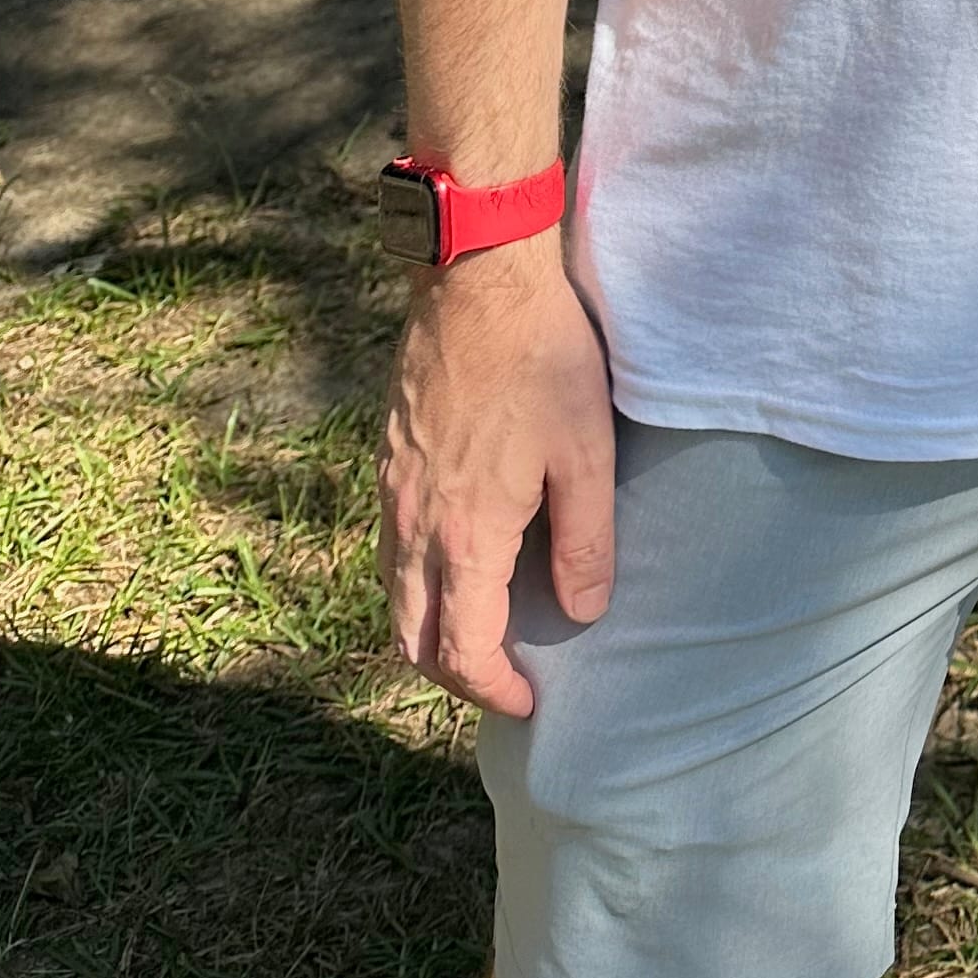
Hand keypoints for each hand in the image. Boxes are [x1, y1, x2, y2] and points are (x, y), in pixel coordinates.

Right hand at [380, 237, 615, 718]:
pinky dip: (418, 581)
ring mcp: (392, 490)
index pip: (461, 650)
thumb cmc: (543, 359)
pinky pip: (391, 547)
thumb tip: (583, 613)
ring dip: (431, 628)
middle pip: (412, 637)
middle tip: (504, 675)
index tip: (529, 699)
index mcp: (463, 535)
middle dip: (453, 673)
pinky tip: (460, 559)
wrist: (476, 278)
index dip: (494, 687)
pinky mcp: (390, 458)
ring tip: (484, 627)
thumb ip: (585, 541)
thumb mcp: (587, 453)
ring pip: (394, 594)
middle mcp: (413, 524)